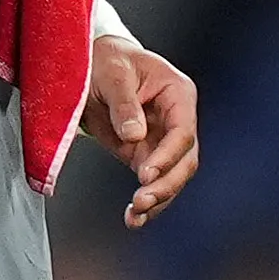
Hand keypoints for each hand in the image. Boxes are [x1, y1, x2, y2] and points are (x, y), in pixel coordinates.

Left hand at [83, 31, 201, 227]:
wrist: (93, 64)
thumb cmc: (107, 60)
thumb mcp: (113, 73)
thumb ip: (124, 104)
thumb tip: (134, 135)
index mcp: (178, 94)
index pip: (182, 131)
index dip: (167, 156)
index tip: (144, 174)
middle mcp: (177, 119)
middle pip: (185, 160)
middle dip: (166, 184)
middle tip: (142, 200)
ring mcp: (162, 139)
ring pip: (172, 177)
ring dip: (158, 199)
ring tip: (135, 216)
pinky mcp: (145, 154)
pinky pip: (152, 182)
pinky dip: (145, 202)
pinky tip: (133, 219)